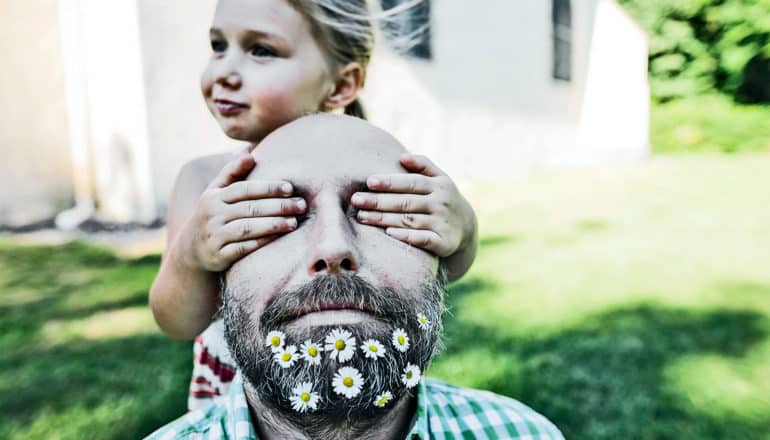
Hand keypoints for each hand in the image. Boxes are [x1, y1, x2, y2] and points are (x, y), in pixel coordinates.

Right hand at [180, 155, 305, 270]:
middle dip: (278, 206)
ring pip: (247, 228)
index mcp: (214, 197)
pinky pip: (243, 248)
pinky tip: (278, 238)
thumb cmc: (212, 214)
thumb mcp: (215, 192)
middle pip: (249, 208)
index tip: (290, 188)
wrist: (190, 250)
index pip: (244, 189)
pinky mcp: (219, 255)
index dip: (267, 188)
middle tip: (301, 206)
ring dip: (273, 225)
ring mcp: (215, 236)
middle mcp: (213, 215)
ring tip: (294, 223)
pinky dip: (260, 242)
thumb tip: (249, 152)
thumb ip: (232, 172)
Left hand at [351, 153, 471, 256]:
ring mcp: (442, 223)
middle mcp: (441, 203)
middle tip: (356, 200)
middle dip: (379, 201)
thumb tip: (402, 156)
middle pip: (406, 202)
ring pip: (409, 220)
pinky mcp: (443, 242)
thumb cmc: (443, 198)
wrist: (466, 227)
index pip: (411, 182)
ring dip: (384, 219)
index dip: (390, 182)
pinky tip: (389, 233)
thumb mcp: (440, 179)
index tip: (369, 181)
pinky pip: (423, 239)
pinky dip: (407, 236)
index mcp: (439, 185)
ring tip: (362, 216)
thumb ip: (423, 164)